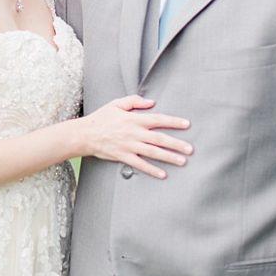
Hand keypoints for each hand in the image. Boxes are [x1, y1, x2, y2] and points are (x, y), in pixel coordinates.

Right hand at [73, 95, 192, 178]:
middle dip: (176, 144)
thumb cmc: (101, 118)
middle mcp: (134, 133)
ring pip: (153, 152)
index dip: (173, 122)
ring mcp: (129, 146)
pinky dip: (152, 169)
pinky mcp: (123, 156)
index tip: (186, 124)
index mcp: (133, 119)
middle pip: (159, 139)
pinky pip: (140, 164)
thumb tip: (152, 102)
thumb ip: (134, 101)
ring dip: (169, 157)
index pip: (157, 119)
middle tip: (190, 149)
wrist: (84, 134)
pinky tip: (162, 174)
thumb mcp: (116, 104)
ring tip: (182, 161)